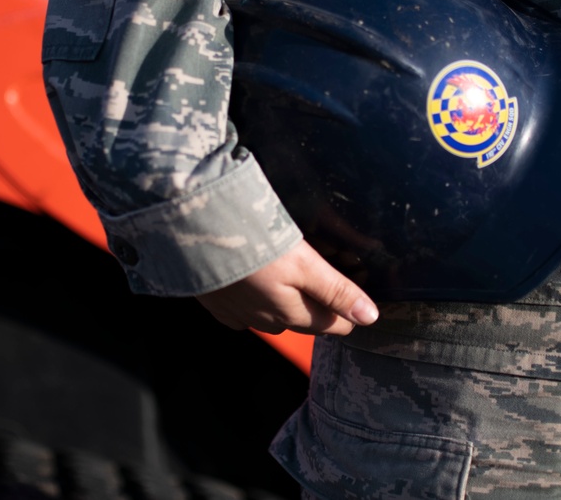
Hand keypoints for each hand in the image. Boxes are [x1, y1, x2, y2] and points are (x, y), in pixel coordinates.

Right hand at [195, 240, 378, 335]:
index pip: (334, 324)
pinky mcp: (216, 304)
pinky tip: (254, 276)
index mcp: (293, 314)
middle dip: (321, 300)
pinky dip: (255, 296)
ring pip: (276, 314)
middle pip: (306, 318)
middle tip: (328, 266)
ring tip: (291, 266)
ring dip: (287, 296)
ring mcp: (239, 315)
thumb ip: (336, 291)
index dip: (348, 304)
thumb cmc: (252, 244)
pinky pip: (245, 309)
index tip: (354, 279)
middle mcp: (267, 322)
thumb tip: (369, 318)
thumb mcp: (304, 264)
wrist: (191, 235)